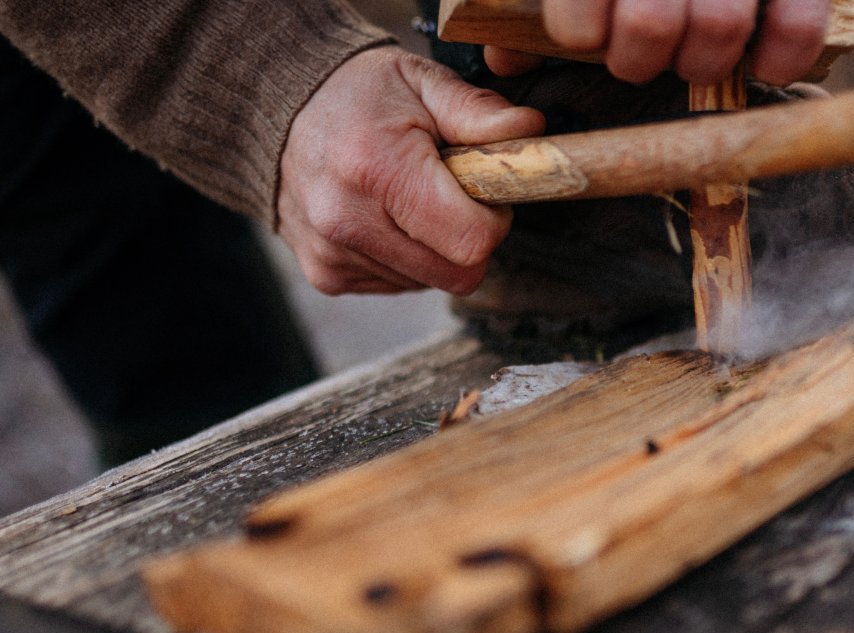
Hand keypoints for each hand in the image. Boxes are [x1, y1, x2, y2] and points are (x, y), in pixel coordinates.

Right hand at [278, 46, 544, 294]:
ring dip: (435, 247)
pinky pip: (399, 284)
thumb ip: (479, 113)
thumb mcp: (422, 82)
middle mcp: (348, 221)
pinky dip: (406, 257)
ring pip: (431, 282)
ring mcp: (334, 255)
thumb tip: (531, 131)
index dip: (493, 219)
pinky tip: (385, 216)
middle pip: (457, 274)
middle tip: (451, 195)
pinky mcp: (327, 275)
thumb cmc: (359, 94)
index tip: (480, 188)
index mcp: (378, 169)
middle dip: (470, 238)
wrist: (277, 109)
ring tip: (408, 197)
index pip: (472, 241)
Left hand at [486, 0, 827, 85]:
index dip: (580, 28)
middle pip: (650, 25)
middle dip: (639, 56)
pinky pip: (799, 22)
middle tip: (640, 52)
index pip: (580, 12)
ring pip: (719, 27)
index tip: (586, 32)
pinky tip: (762, 63)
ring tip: (693, 54)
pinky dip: (782, 55)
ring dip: (701, 61)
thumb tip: (509, 60)